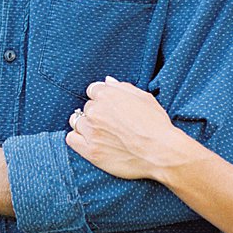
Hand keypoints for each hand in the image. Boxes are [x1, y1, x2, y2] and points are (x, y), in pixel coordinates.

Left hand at [64, 77, 186, 180]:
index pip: (93, 90)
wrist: (161, 152)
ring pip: (76, 122)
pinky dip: (77, 138)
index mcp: (108, 94)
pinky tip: (88, 140)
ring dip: (84, 125)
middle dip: (96, 113)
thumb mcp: (144, 98)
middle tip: (110, 123)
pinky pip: (71, 139)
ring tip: (98, 132)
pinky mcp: (90, 150)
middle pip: (86, 107)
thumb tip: (107, 81)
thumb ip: (122, 87)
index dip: (101, 98)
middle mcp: (96, 111)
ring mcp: (91, 131)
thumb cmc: (156, 124)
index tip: (108, 107)